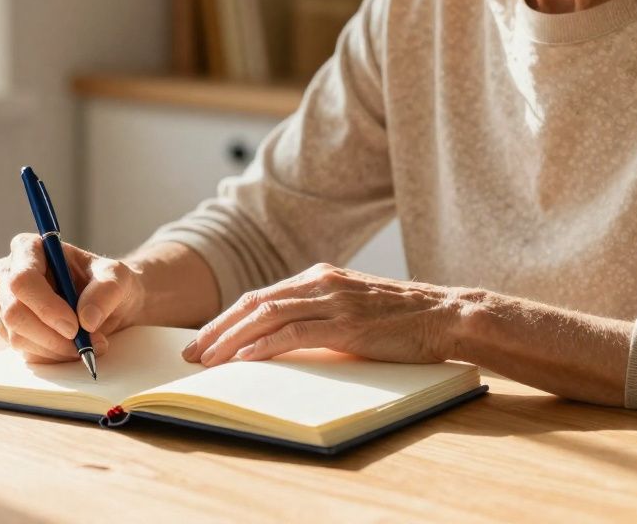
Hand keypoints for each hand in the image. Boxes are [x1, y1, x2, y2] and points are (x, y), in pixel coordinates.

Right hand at [0, 234, 145, 362]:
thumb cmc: (107, 282)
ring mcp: (5, 305)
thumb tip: (86, 320)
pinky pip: (26, 352)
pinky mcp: (11, 331)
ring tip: (90, 344)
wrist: (109, 305)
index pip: (23, 279)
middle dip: (52, 335)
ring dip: (58, 348)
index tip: (74, 326)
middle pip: (14, 312)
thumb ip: (106, 291)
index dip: (46, 306)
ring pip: (19, 337)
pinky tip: (75, 348)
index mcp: (28, 248)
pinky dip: (55, 356)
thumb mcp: (119, 278)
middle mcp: (9, 274)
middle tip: (85, 343)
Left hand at [181, 263, 467, 366]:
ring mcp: (332, 301)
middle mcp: (320, 282)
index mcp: (319, 276)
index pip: (260, 297)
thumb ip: (320, 315)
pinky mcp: (345, 324)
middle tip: (191, 353)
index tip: (203, 339)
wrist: (445, 315)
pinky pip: (293, 334)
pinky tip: (243, 360)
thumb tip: (286, 340)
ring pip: (265, 316)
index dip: (226, 319)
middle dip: (217, 329)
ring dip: (230, 339)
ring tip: (207, 360)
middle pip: (253, 303)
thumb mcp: (353, 308)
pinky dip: (262, 346)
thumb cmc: (402, 319)